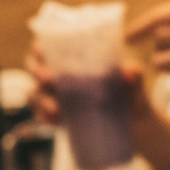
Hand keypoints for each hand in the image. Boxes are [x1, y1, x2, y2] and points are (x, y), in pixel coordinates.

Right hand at [25, 38, 144, 122]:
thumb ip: (134, 76)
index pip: (49, 44)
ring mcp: (56, 96)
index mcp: (75, 56)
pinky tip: (52, 121)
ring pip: (35, 92)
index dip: (39, 46)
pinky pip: (41, 115)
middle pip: (34, 66)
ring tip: (56, 110)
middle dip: (37, 72)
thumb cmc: (131, 95)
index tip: (42, 50)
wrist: (135, 126)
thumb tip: (128, 71)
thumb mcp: (135, 84)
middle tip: (49, 80)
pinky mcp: (57, 116)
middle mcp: (60, 73)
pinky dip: (43, 117)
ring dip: (40, 99)